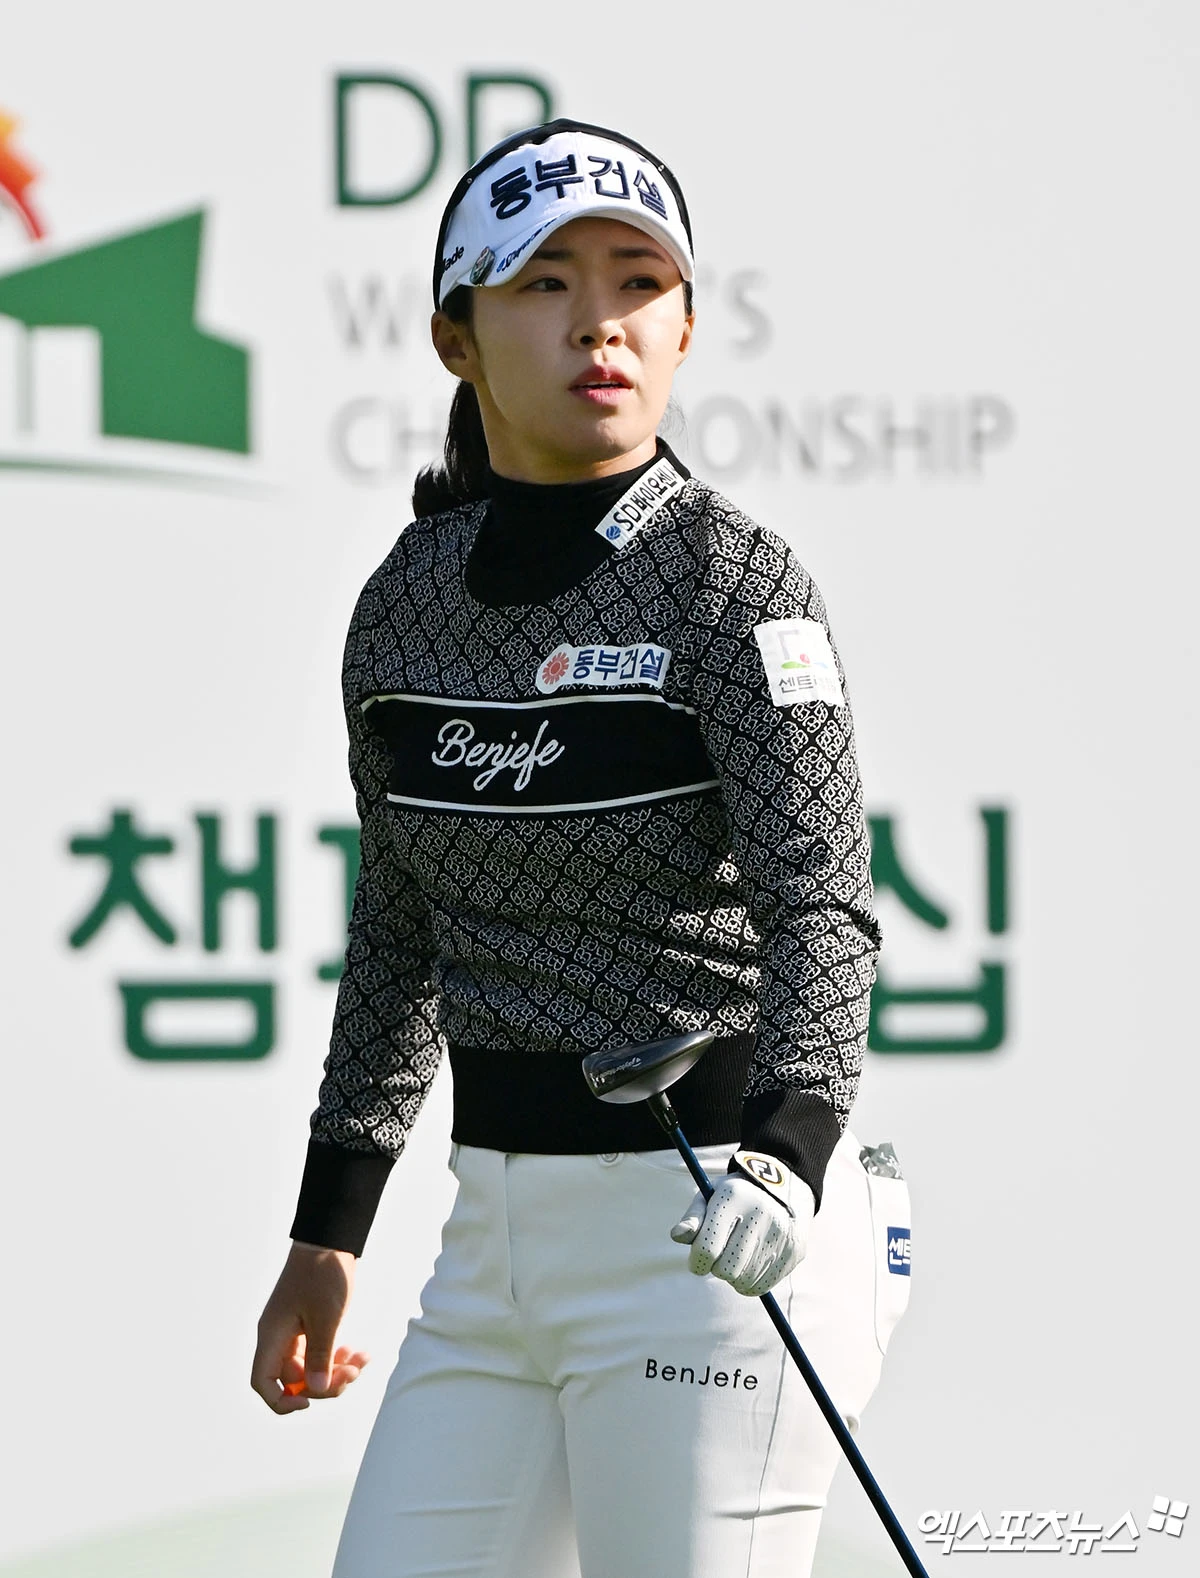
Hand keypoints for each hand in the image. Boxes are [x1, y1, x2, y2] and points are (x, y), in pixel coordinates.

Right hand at [250, 1240, 370, 1413]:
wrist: (330, 1241)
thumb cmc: (323, 1274)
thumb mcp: (325, 1317)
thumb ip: (320, 1356)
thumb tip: (316, 1390)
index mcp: (273, 1336)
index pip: (263, 1382)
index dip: (281, 1401)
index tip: (308, 1402)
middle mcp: (279, 1338)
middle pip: (294, 1381)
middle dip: (325, 1383)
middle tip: (353, 1372)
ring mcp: (295, 1333)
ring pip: (312, 1369)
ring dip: (337, 1371)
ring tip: (362, 1360)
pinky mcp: (310, 1327)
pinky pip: (321, 1354)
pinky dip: (339, 1357)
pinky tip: (360, 1353)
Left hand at [670, 1150, 814, 1295]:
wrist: (785, 1187)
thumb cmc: (736, 1196)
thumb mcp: (711, 1196)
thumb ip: (693, 1217)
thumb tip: (677, 1235)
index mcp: (734, 1197)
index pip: (707, 1249)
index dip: (697, 1261)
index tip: (699, 1259)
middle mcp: (760, 1214)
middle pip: (726, 1269)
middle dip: (717, 1267)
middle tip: (721, 1254)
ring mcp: (780, 1234)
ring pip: (743, 1281)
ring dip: (733, 1276)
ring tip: (737, 1256)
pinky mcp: (793, 1251)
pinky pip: (761, 1286)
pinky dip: (749, 1282)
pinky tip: (751, 1264)